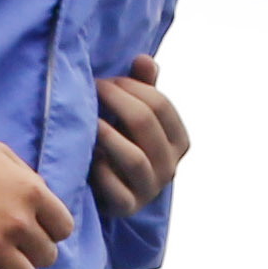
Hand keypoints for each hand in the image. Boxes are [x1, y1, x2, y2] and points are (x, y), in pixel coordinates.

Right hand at [0, 134, 74, 268]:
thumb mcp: (1, 154)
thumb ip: (28, 178)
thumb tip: (43, 204)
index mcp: (32, 191)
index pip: (63, 229)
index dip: (48, 232)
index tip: (28, 230)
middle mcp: (19, 221)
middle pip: (47, 258)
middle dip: (29, 254)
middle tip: (6, 246)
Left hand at [91, 56, 188, 218]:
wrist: (104, 189)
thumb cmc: (120, 142)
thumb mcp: (134, 115)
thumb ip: (143, 87)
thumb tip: (144, 60)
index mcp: (179, 141)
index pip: (161, 105)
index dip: (131, 87)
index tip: (106, 80)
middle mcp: (170, 166)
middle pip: (145, 124)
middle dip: (115, 100)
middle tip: (91, 89)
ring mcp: (150, 189)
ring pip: (134, 157)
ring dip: (107, 134)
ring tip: (88, 119)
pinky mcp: (127, 208)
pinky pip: (116, 189)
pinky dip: (101, 171)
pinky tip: (88, 156)